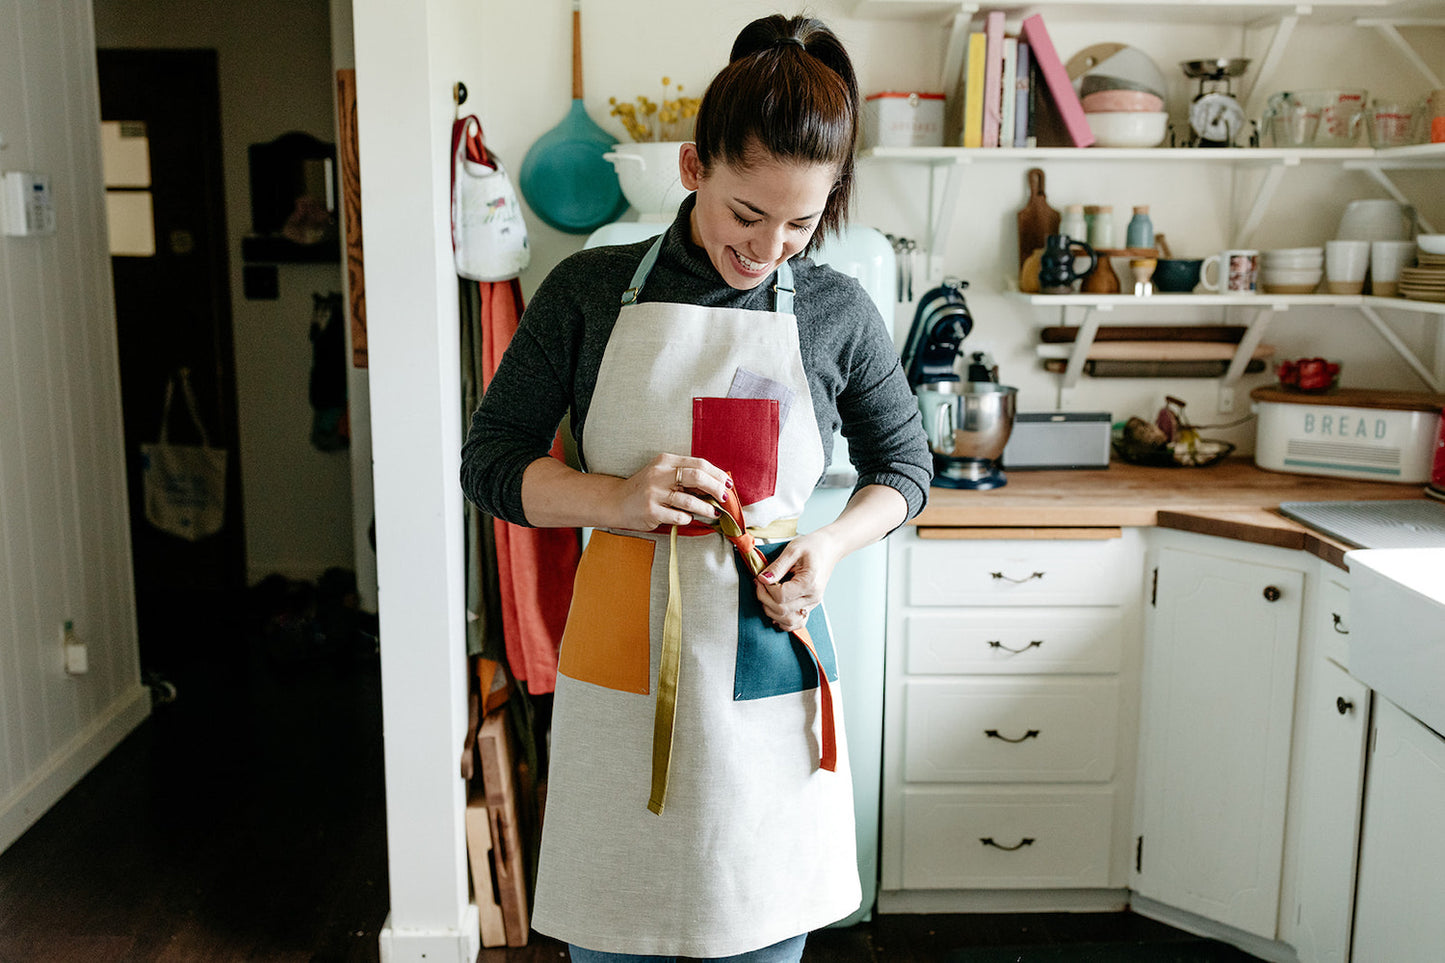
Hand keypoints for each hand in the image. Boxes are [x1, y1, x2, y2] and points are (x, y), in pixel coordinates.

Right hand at [613, 453, 730, 531]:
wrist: (616, 501)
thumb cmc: (646, 488)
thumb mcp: (663, 473)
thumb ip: (685, 474)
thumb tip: (716, 483)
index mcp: (665, 461)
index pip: (698, 464)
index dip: (717, 474)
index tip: (728, 483)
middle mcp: (659, 474)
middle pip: (697, 477)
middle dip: (716, 488)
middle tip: (724, 498)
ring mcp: (654, 493)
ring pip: (690, 501)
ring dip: (707, 508)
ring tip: (714, 513)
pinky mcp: (651, 511)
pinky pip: (679, 516)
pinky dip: (688, 518)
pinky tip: (689, 518)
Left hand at [754, 529, 845, 633]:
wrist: (829, 548)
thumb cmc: (812, 546)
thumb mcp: (793, 550)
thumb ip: (777, 566)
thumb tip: (762, 579)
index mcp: (809, 583)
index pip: (781, 596)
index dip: (766, 589)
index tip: (760, 578)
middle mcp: (813, 597)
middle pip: (782, 610)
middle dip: (764, 599)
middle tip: (759, 584)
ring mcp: (812, 603)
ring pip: (788, 620)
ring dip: (771, 611)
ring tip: (765, 595)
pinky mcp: (810, 605)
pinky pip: (797, 622)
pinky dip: (783, 621)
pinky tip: (774, 610)